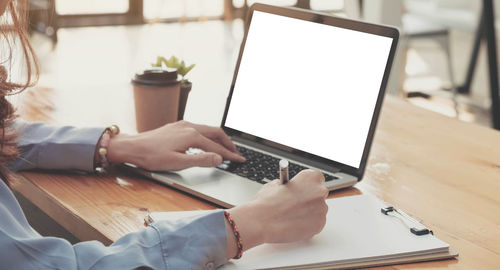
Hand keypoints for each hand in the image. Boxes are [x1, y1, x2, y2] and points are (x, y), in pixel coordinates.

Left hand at [107, 120, 244, 170]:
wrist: (133, 147)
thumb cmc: (152, 157)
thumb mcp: (178, 163)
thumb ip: (200, 160)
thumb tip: (218, 158)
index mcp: (191, 135)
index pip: (216, 147)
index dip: (229, 155)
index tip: (239, 160)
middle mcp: (189, 126)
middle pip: (216, 133)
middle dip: (228, 143)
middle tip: (236, 153)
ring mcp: (183, 125)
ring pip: (208, 129)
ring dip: (219, 138)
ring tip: (225, 148)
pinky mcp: (177, 126)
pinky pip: (199, 129)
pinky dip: (208, 135)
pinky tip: (207, 141)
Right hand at [225, 170, 328, 258]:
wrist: (261, 221)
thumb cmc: (266, 203)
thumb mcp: (275, 185)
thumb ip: (287, 185)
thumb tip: (291, 189)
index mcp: (310, 177)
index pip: (317, 179)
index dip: (308, 185)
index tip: (302, 190)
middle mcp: (319, 191)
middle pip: (319, 194)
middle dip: (310, 200)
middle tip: (297, 205)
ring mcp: (321, 208)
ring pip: (318, 210)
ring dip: (308, 213)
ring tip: (292, 217)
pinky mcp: (320, 224)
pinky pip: (316, 224)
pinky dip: (307, 225)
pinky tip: (294, 224)